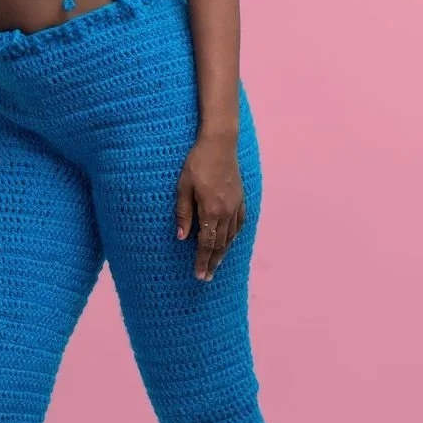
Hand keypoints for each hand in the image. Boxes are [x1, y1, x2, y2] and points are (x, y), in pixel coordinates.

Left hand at [174, 135, 246, 280]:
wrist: (219, 144)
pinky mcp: (241, 198)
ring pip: (231, 236)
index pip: (206, 243)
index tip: (199, 275)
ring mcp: (236, 205)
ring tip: (216, 265)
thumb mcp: (183, 187)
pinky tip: (230, 242)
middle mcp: (226, 212)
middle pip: (220, 244)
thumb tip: (181, 238)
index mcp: (211, 211)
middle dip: (212, 262)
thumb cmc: (197, 163)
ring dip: (223, 253)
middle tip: (206, 278)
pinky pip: (239, 224)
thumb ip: (183, 213)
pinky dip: (234, 237)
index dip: (202, 261)